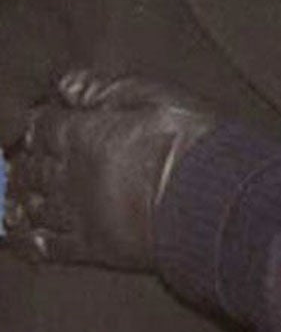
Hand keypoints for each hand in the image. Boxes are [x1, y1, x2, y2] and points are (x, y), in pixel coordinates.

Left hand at [4, 70, 216, 269]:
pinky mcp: (91, 246)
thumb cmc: (189, 143)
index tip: (31, 123)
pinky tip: (14, 236)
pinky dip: (25, 240)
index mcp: (81, 134)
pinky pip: (47, 245)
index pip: (40, 126)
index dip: (33, 123)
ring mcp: (77, 212)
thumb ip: (103, 90)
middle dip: (19, 163)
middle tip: (10, 163)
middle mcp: (69, 175)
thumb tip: (64, 85)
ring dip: (15, 199)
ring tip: (6, 199)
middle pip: (30, 168)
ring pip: (32, 205)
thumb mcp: (153, 97)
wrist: (209, 201)